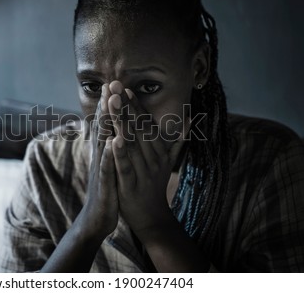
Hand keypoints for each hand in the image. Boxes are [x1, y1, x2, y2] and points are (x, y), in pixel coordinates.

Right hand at [79, 84, 118, 240]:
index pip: (106, 124)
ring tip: (110, 103)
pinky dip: (110, 153)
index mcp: (104, 151)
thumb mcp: (109, 166)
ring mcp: (101, 168)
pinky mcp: (104, 183)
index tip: (113, 84)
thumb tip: (113, 132)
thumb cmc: (106, 189)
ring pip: (104, 142)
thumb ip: (110, 148)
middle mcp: (100, 156)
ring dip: (106, 122)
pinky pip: (108, 166)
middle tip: (109, 84)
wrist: (96, 218)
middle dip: (106, 105)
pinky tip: (113, 141)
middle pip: (103, 127)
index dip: (108, 104)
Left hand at [107, 81, 181, 236]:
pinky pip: (126, 166)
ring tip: (113, 102)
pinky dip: (120, 153)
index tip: (125, 87)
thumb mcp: (169, 160)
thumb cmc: (156, 184)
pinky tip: (113, 139)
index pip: (147, 123)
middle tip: (115, 85)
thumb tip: (190, 117)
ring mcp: (143, 171)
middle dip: (126, 106)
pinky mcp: (131, 185)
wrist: (152, 217)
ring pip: (131, 143)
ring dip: (122, 121)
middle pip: (139, 128)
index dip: (136, 105)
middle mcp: (153, 157)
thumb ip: (177, 139)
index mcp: (159, 150)